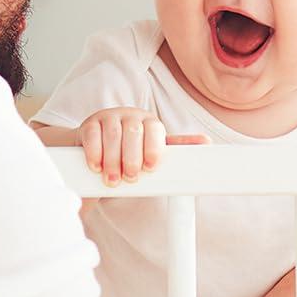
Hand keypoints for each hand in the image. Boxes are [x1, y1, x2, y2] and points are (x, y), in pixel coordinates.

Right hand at [79, 108, 206, 184]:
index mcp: (150, 122)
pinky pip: (92, 134)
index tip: (150, 167)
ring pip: (112, 135)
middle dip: (132, 158)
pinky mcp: (89, 124)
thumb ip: (174, 148)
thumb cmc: (131, 152)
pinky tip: (96, 166)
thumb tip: (206, 142)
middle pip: (133, 133)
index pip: (155, 130)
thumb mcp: (152, 150)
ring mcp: (109, 118)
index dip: (153, 149)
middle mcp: (130, 116)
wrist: (97, 149)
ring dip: (113, 160)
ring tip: (113, 180)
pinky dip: (94, 152)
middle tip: (130, 177)